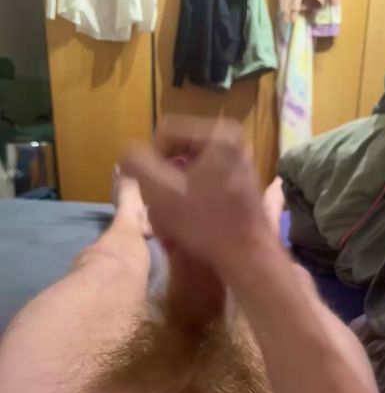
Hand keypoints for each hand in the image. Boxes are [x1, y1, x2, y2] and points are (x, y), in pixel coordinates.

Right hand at [121, 116, 267, 275]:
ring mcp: (237, 162)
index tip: (152, 191)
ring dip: (173, 195)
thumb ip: (137, 164)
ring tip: (170, 221)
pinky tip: (186, 224)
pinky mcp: (238, 183)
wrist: (248, 258)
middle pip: (176, 153)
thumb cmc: (206, 223)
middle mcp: (232, 141)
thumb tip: (127, 155)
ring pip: (187, 171)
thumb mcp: (161, 191)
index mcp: (218, 133)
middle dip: (163, 181)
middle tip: (160, 209)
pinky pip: (201, 183)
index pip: (165, 133)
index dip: (150, 162)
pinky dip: (189, 200)